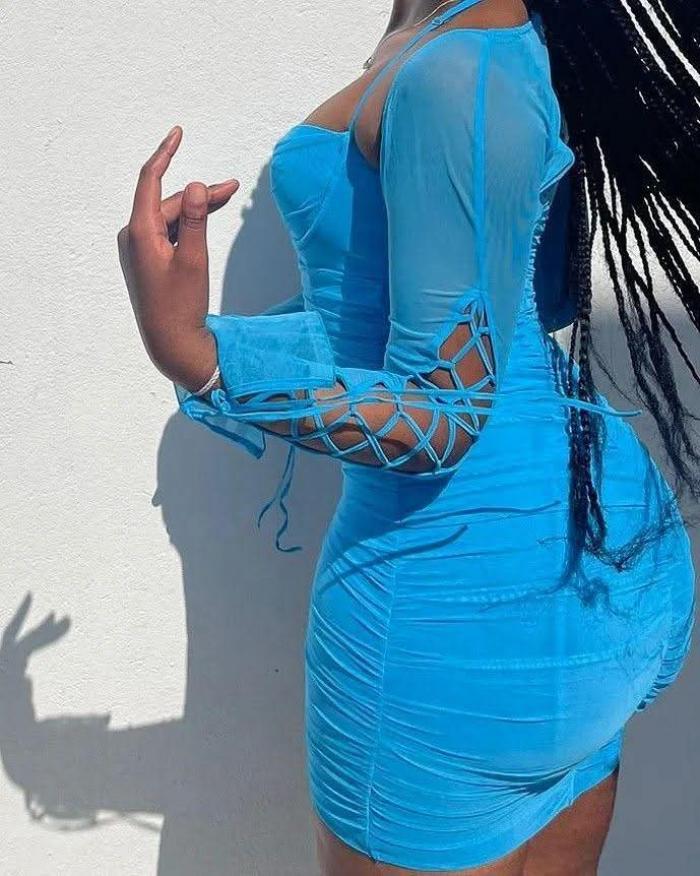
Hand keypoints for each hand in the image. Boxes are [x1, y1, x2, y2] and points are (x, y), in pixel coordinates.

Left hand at [117, 125, 239, 391]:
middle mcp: (133, 236)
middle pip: (168, 202)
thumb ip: (195, 220)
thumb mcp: (194, 260)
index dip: (165, 153)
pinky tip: (204, 222)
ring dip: (196, 209)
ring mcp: (138, 249)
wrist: (170, 342)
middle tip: (233, 188)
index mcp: (139, 232)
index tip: (178, 133)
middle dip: (199, 193)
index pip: (150, 180)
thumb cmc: (181, 305)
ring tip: (226, 199)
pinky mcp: (146, 260)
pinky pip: (167, 232)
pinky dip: (187, 225)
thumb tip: (195, 185)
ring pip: (170, 217)